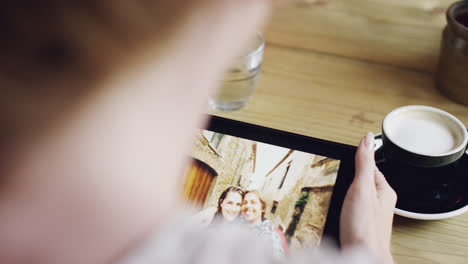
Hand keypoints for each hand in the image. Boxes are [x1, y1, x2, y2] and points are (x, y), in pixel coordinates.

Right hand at [340, 133, 396, 263]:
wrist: (361, 255)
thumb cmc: (365, 228)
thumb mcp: (362, 188)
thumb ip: (364, 163)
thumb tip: (367, 139)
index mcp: (384, 190)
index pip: (371, 167)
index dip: (358, 160)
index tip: (348, 153)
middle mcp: (379, 202)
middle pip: (362, 180)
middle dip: (349, 176)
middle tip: (338, 171)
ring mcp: (369, 214)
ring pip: (355, 195)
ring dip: (344, 192)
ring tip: (335, 188)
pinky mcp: (359, 224)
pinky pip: (351, 208)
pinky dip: (342, 204)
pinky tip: (336, 207)